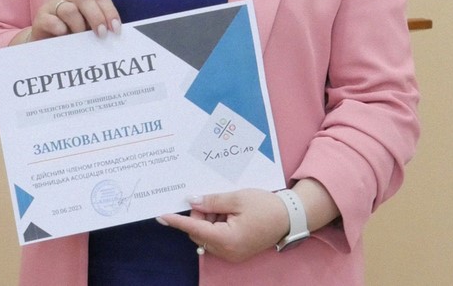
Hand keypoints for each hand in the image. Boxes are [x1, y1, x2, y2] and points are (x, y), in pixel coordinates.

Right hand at [27, 0, 120, 41]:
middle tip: (101, 34)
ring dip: (78, 26)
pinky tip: (63, 36)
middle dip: (96, 17)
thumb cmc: (71, 34)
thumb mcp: (88, 28)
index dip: (110, 12)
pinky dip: (59, 29)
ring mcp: (52, 5)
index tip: (115, 29)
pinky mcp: (40, 17)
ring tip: (78, 38)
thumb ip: (100, 26)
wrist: (44, 43)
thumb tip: (114, 34)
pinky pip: (51, 21)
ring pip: (69, 10)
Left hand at [157, 189, 289, 262]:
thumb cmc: (266, 206)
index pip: (195, 229)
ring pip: (208, 237)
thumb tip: (192, 202)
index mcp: (227, 239)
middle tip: (210, 200)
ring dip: (210, 221)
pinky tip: (229, 213)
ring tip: (226, 206)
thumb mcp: (237, 198)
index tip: (161, 216)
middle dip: (200, 216)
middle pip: (200, 234)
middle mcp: (227, 251)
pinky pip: (218, 240)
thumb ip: (212, 201)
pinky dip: (218, 226)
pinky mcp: (237, 252)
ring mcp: (232, 254)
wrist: (290, 217)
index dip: (177, 221)